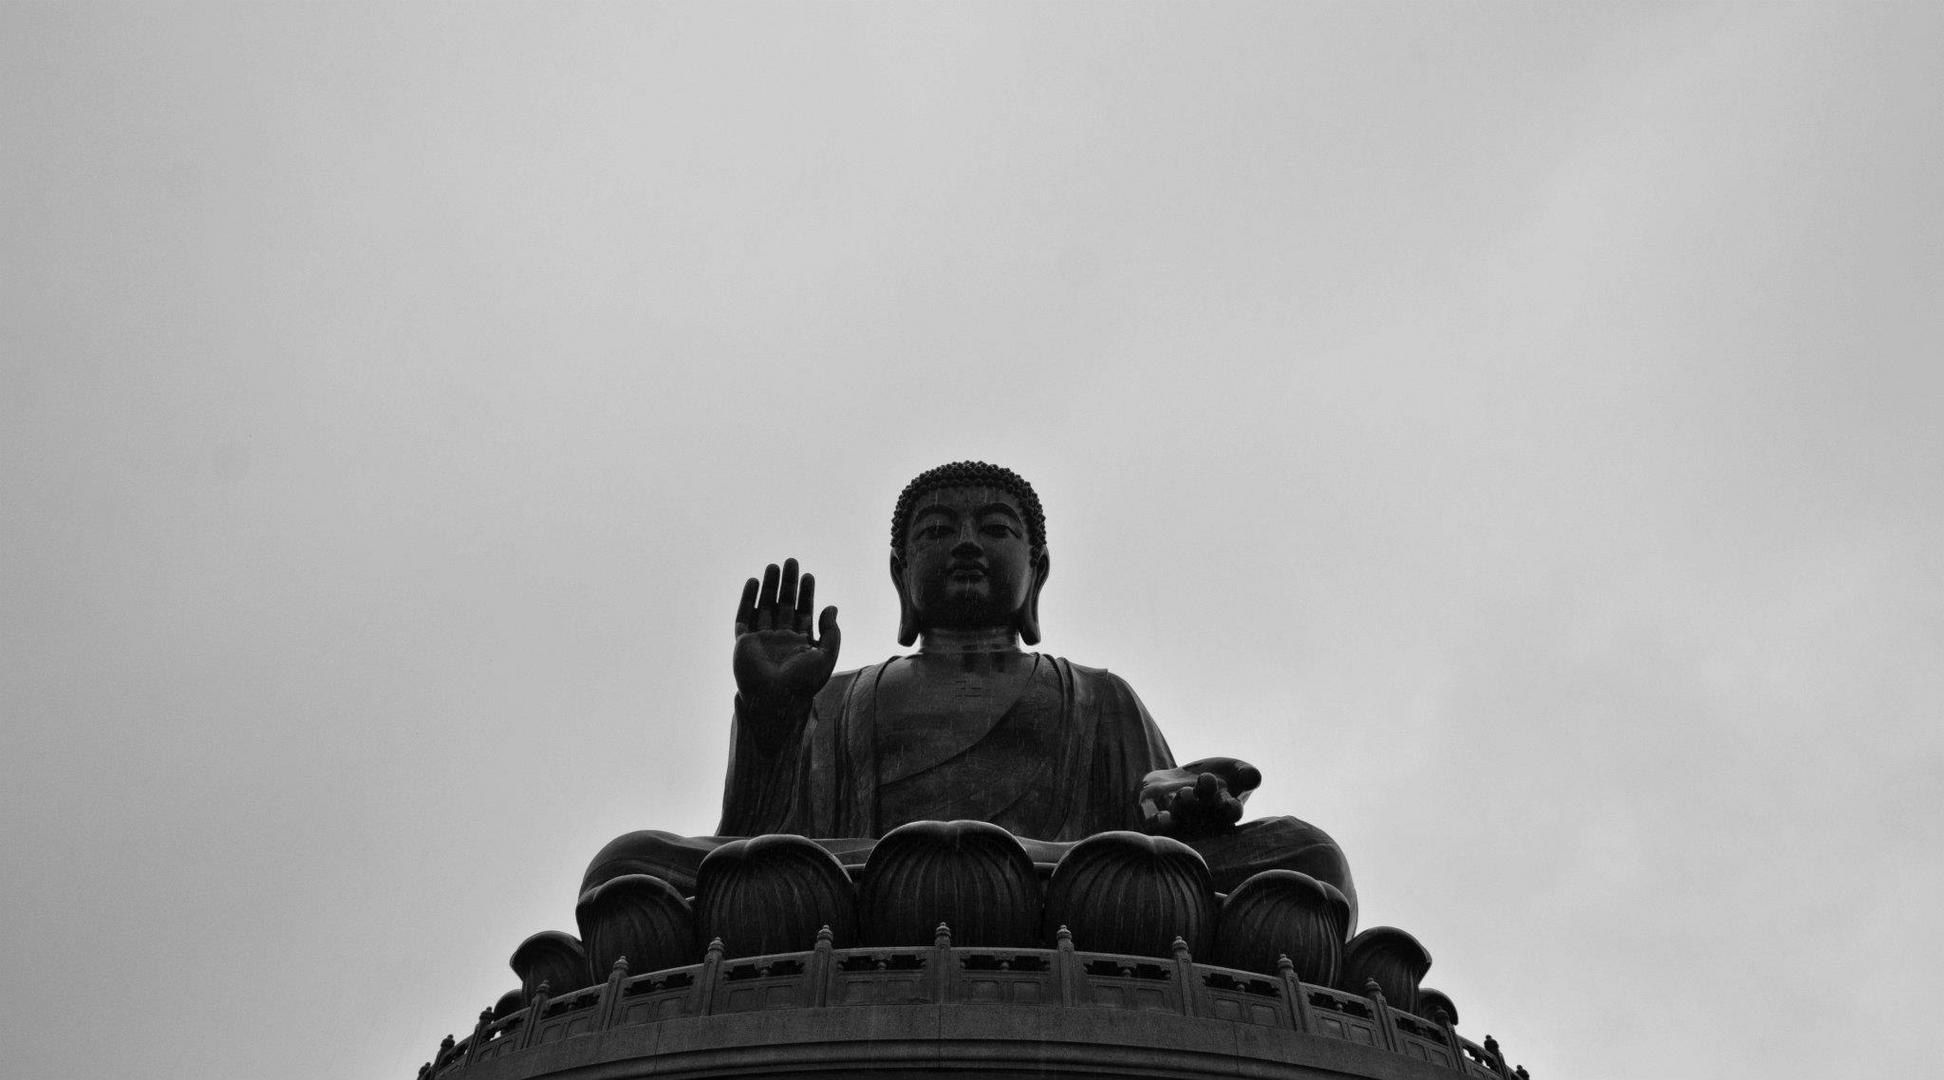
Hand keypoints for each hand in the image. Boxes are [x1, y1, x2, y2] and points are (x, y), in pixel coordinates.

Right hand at [733, 558, 840, 721]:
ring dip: (769, 587)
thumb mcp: (826, 656)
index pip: (804, 612)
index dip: (806, 594)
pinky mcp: (744, 642)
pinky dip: (747, 599)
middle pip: (784, 605)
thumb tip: (832, 607)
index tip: (809, 576)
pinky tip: (753, 582)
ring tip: (773, 566)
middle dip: (788, 584)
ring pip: (765, 606)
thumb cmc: (802, 683)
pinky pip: (744, 617)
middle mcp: (781, 639)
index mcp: (800, 643)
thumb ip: (831, 632)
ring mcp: (762, 640)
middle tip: (791, 562)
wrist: (775, 700)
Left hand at [1139, 757, 1259, 837]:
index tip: (1230, 801)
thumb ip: (1247, 774)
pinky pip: (1154, 826)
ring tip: (1185, 793)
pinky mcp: (1154, 818)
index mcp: (1225, 812)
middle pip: (1204, 815)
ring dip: (1183, 808)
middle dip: (1204, 800)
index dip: (1231, 809)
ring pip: (1180, 821)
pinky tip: (1162, 816)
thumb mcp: (1235, 771)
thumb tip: (1254, 777)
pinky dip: (1157, 823)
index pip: (1231, 813)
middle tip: (1205, 781)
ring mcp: (1178, 821)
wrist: (1184, 779)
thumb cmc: (1219, 777)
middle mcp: (1202, 822)